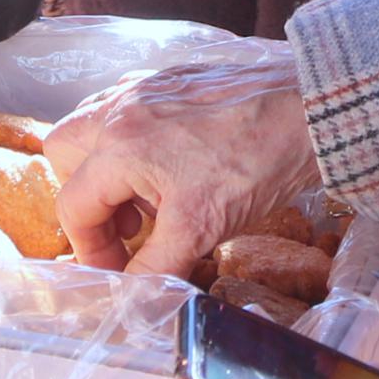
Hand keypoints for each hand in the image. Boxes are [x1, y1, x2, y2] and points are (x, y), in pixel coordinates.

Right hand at [46, 44, 318, 275]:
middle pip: (66, 155)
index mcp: (119, 145)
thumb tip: (130, 299)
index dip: (90, 249)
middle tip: (128, 227)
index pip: (73, 205)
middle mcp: (121, 108)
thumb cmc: (258, 162)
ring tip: (152, 200)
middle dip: (88, 197)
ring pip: (94, 127)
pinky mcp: (171, 79)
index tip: (118, 271)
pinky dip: (135, 144)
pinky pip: (128, 110)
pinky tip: (173, 168)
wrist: (312, 107)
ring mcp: (145, 88)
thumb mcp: (202, 229)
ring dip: (108, 170)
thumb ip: (155, 266)